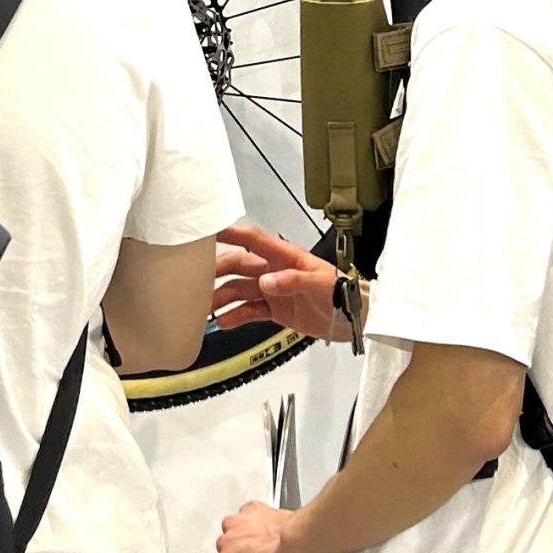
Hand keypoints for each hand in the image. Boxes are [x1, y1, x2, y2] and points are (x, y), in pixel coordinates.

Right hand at [212, 223, 348, 341]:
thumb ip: (293, 281)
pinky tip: (223, 322)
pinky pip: (249, 311)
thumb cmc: (343, 292)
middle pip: (239, 265)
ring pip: (240, 290)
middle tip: (197, 278)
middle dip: (217, 269)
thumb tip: (266, 282)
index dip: (232, 233)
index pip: (254, 240)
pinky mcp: (275, 310)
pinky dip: (235, 316)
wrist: (355, 318)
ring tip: (205, 307)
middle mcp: (275, 271)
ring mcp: (273, 291)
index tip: (209, 231)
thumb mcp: (321, 283)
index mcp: (286, 257)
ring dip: (222, 297)